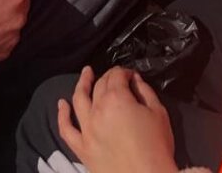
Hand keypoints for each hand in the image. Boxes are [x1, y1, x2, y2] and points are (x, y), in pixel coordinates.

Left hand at [57, 66, 177, 172]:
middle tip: (116, 76)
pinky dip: (62, 115)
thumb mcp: (158, 113)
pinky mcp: (81, 148)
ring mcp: (87, 130)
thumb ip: (145, 92)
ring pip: (79, 100)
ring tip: (85, 74)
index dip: (125, 72)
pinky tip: (62, 105)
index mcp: (117, 99)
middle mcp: (98, 110)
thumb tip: (135, 80)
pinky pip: (66, 130)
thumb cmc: (156, 148)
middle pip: (99, 85)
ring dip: (81, 83)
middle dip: (109, 77)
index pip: (117, 76)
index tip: (132, 75)